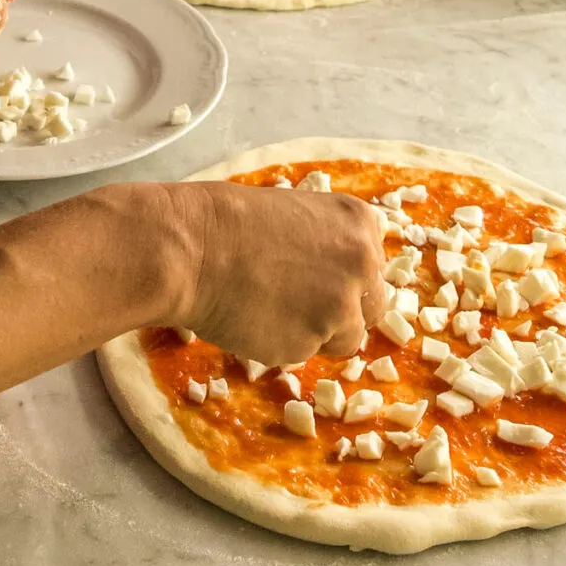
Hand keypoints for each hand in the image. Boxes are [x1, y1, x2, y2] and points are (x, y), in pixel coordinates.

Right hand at [168, 183, 387, 364]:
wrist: (192, 248)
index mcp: (359, 224)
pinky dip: (284, 343)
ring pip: (346, 338)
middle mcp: (361, 265)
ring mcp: (339, 308)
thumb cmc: (228, 221)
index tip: (318, 276)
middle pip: (372, 305)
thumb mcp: (295, 212)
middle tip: (301, 302)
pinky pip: (306, 353)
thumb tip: (332, 274)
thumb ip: (327, 243)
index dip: (345, 275)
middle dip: (343, 310)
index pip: (373, 264)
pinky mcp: (309, 344)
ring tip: (271, 308)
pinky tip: (255, 319)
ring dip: (316, 332)